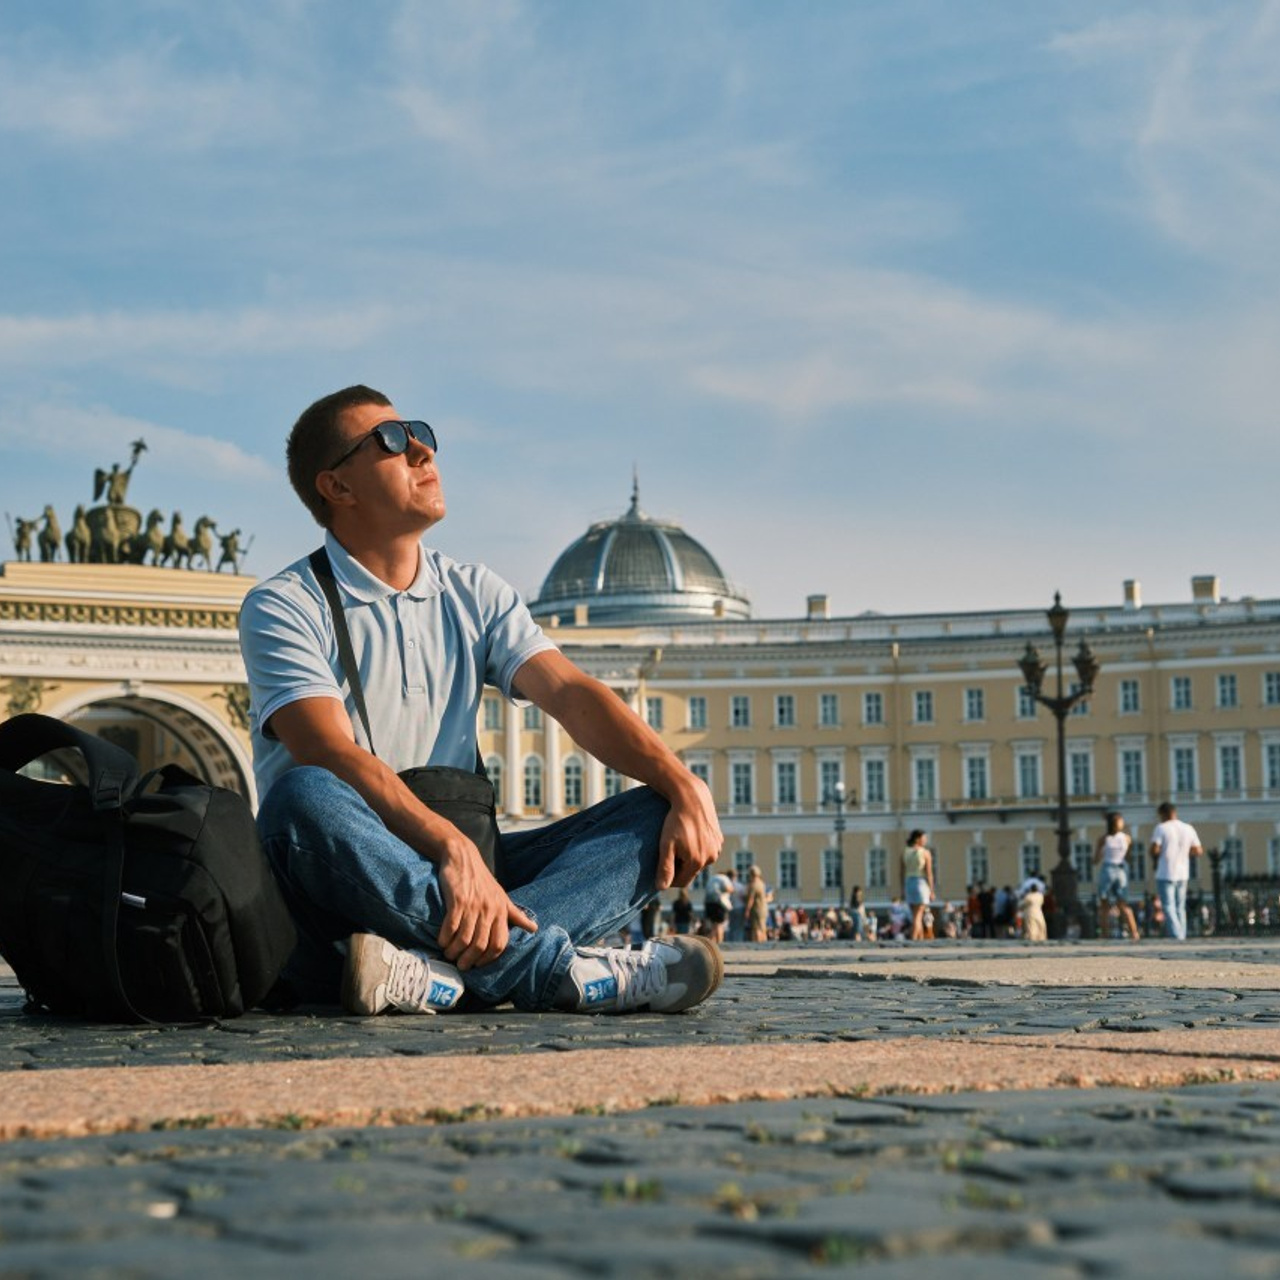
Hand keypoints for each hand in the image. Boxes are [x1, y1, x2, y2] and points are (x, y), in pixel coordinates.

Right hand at [435, 838, 536, 969]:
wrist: (463, 856)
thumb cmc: (482, 879)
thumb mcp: (502, 896)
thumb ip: (515, 914)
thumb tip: (534, 928)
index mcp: (501, 911)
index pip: (500, 944)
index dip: (488, 959)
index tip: (478, 965)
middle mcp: (489, 909)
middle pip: (481, 945)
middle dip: (470, 960)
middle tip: (461, 965)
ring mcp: (473, 905)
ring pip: (465, 939)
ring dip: (455, 951)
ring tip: (449, 954)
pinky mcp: (458, 900)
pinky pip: (451, 927)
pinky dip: (445, 938)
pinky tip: (441, 941)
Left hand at [656, 776, 722, 889]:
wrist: (692, 798)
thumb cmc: (676, 821)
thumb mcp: (666, 844)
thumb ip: (665, 868)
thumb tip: (661, 888)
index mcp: (697, 862)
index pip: (682, 881)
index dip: (669, 879)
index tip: (660, 870)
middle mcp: (711, 857)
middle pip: (691, 871)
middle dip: (680, 866)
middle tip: (668, 852)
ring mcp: (717, 848)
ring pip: (700, 860)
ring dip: (690, 857)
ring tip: (679, 842)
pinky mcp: (719, 838)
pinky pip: (707, 849)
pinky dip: (698, 847)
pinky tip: (689, 835)